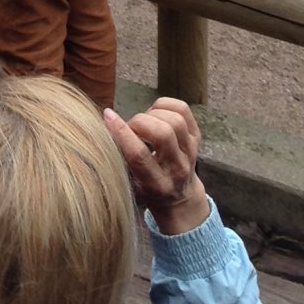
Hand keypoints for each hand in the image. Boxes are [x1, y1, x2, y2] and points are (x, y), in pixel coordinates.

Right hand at [105, 97, 209, 235]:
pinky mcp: (197, 138)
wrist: (180, 198)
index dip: (121, 132)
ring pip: (175, 120)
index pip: (139, 154)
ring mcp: (190, 152)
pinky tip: (155, 112)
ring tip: (144, 121)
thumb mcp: (129, 184)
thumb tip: (106, 125)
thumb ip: (120, 159)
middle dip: (139, 122)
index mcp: (157, 184)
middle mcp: (177, 168)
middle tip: (130, 127)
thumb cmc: (147, 190)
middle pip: (162, 134)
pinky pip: (184, 110)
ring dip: (153, 113)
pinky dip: (166, 104)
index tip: (108, 116)